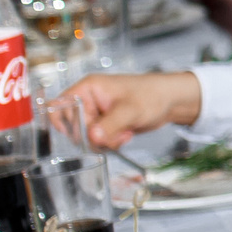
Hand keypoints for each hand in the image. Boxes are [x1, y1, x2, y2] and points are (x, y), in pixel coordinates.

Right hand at [51, 72, 200, 148]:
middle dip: (94, 136)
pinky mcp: (105, 125)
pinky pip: (99, 140)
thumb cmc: (152, 94)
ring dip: (105, 141)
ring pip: (87, 136)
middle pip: (74, 126)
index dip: (64, 121)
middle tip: (113, 135)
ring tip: (124, 133)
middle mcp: (88, 101)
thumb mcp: (130, 110)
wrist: (171, 101)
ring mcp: (97, 114)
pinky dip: (111, 142)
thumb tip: (92, 137)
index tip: (79, 133)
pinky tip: (126, 135)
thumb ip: (110, 125)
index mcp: (87, 89)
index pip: (60, 106)